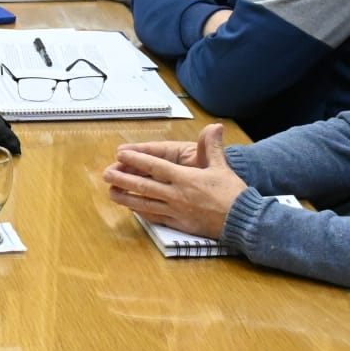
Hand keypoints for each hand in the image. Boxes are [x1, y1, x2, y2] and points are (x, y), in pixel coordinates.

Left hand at [103, 123, 246, 238]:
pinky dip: (141, 212)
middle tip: (106, 174)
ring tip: (111, 193)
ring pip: (145, 204)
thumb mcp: (222, 167)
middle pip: (144, 186)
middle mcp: (177, 195)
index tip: (122, 155)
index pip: (155, 167)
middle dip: (123, 179)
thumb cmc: (232, 193)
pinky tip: (132, 209)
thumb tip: (214, 126)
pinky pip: (155, 217)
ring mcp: (176, 211)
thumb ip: (212, 146)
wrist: (242, 221)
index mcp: (186, 179)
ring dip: (126, 198)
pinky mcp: (178, 224)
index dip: (137, 160)